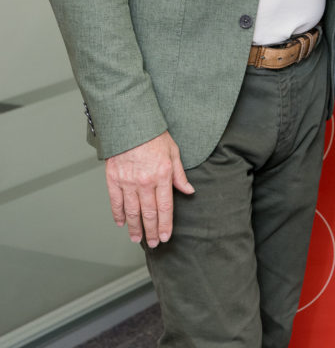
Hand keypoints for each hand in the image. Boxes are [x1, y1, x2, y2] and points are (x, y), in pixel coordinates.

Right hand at [105, 131, 193, 247]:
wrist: (130, 122)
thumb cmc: (153, 135)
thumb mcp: (173, 151)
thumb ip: (180, 174)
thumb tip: (189, 190)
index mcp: (162, 175)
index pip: (165, 207)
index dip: (166, 225)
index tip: (166, 236)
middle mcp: (145, 182)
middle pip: (149, 213)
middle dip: (152, 231)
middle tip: (154, 243)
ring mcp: (127, 182)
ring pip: (132, 212)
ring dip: (135, 228)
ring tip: (137, 239)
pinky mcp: (113, 179)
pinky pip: (116, 202)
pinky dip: (118, 214)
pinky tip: (122, 223)